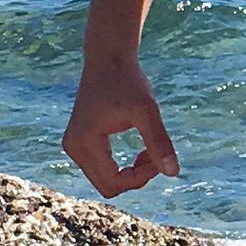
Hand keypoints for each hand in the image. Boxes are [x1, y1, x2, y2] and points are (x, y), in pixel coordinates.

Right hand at [62, 60, 180, 197]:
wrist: (108, 58)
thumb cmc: (128, 80)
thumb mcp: (147, 110)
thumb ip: (159, 142)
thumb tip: (173, 173)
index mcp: (84, 141)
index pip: (113, 183)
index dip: (141, 178)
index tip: (159, 158)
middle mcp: (73, 147)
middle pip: (108, 186)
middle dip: (136, 177)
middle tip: (157, 156)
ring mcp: (74, 146)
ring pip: (106, 180)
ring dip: (131, 173)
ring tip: (150, 152)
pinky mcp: (80, 143)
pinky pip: (103, 170)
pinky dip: (124, 167)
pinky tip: (141, 151)